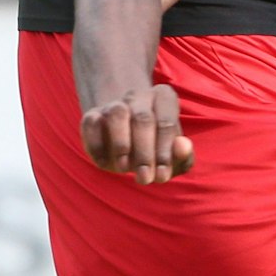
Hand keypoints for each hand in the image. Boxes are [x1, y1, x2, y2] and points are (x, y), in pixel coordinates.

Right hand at [80, 85, 194, 185]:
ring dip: (121, 144)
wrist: (128, 141)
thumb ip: (183, 154)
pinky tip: (104, 164)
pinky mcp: (92, 115)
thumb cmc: (157, 149)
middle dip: (145, 153)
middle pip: (143, 119)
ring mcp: (115, 104)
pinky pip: (91, 124)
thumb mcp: (174, 156)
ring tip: (124, 169)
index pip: (166, 122)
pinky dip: (96, 145)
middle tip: (145, 179)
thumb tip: (183, 146)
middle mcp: (139, 96)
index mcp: (164, 98)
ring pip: (117, 114)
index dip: (165, 152)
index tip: (162, 177)